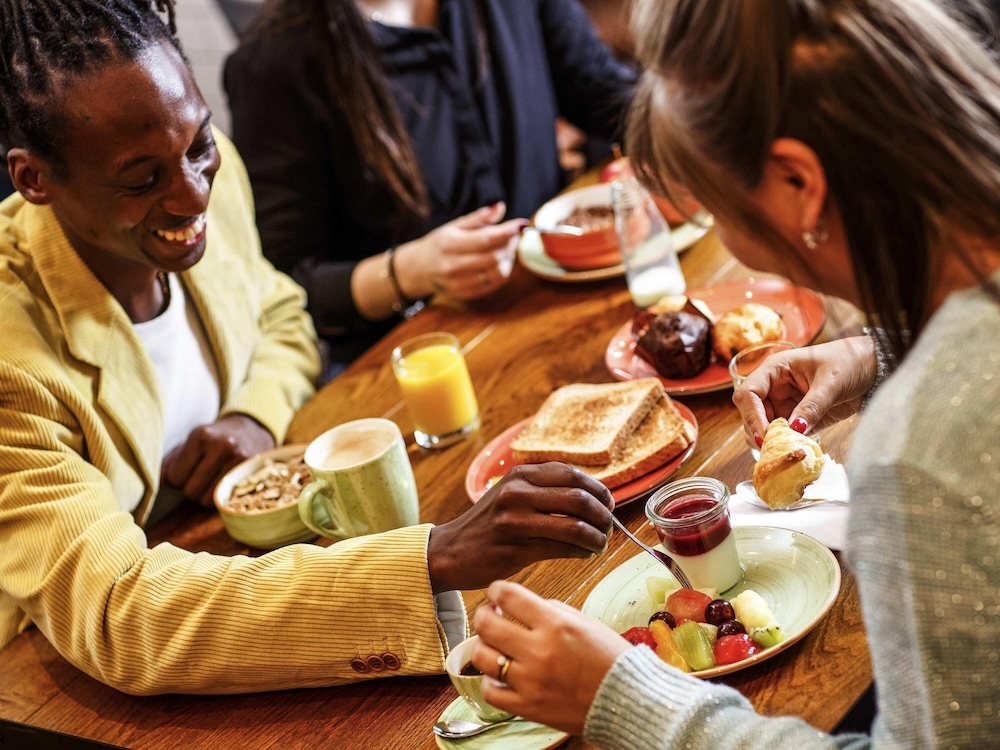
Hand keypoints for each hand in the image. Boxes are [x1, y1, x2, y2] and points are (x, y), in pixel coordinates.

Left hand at [161, 414, 275, 505]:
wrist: (253, 430)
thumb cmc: (214, 440)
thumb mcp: (192, 442)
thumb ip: (171, 462)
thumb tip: (157, 483)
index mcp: (201, 436)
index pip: (175, 478)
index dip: (177, 479)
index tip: (187, 472)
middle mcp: (222, 446)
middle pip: (191, 491)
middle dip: (192, 489)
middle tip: (201, 478)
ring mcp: (240, 459)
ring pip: (209, 499)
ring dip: (207, 496)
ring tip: (214, 481)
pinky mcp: (252, 472)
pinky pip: (227, 500)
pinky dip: (223, 498)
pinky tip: (227, 486)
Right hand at [395, 201, 522, 299]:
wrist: (418, 270)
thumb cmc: (439, 244)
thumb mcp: (454, 226)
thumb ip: (478, 218)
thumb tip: (500, 207)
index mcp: (448, 244)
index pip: (485, 239)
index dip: (506, 232)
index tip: (521, 224)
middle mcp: (453, 266)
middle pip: (494, 256)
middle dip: (510, 244)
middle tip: (513, 235)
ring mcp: (459, 283)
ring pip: (498, 272)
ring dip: (509, 259)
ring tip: (506, 248)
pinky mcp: (466, 295)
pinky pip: (494, 284)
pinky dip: (503, 271)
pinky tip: (500, 262)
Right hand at [427, 463, 613, 592]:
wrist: (450, 551)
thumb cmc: (488, 526)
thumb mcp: (511, 494)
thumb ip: (545, 490)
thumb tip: (593, 497)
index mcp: (521, 474)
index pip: (572, 474)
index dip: (598, 489)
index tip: (608, 504)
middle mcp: (519, 492)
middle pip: (580, 498)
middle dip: (603, 515)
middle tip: (608, 527)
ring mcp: (516, 519)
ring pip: (576, 525)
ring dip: (597, 537)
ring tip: (600, 544)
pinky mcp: (517, 547)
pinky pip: (564, 548)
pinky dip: (582, 552)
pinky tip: (585, 554)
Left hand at [470, 580, 629, 734]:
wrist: (628, 700)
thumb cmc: (610, 658)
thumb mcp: (583, 621)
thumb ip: (550, 610)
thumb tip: (520, 604)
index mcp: (555, 624)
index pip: (507, 596)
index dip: (496, 590)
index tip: (496, 593)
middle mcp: (539, 650)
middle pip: (486, 624)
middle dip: (484, 614)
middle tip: (490, 616)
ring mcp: (530, 681)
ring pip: (482, 656)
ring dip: (484, 647)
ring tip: (494, 646)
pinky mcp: (528, 707)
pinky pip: (490, 691)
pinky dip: (491, 681)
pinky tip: (501, 675)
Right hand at [731, 336, 875, 447]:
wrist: (874, 369)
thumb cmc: (851, 362)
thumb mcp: (831, 383)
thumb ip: (812, 406)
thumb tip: (794, 430)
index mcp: (775, 369)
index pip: (749, 393)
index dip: (751, 414)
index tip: (765, 434)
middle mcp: (774, 387)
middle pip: (750, 413)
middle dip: (758, 431)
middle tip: (773, 448)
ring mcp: (784, 404)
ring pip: (763, 427)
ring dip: (769, 441)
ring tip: (783, 451)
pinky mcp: (797, 419)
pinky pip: (783, 435)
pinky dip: (784, 445)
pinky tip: (793, 451)